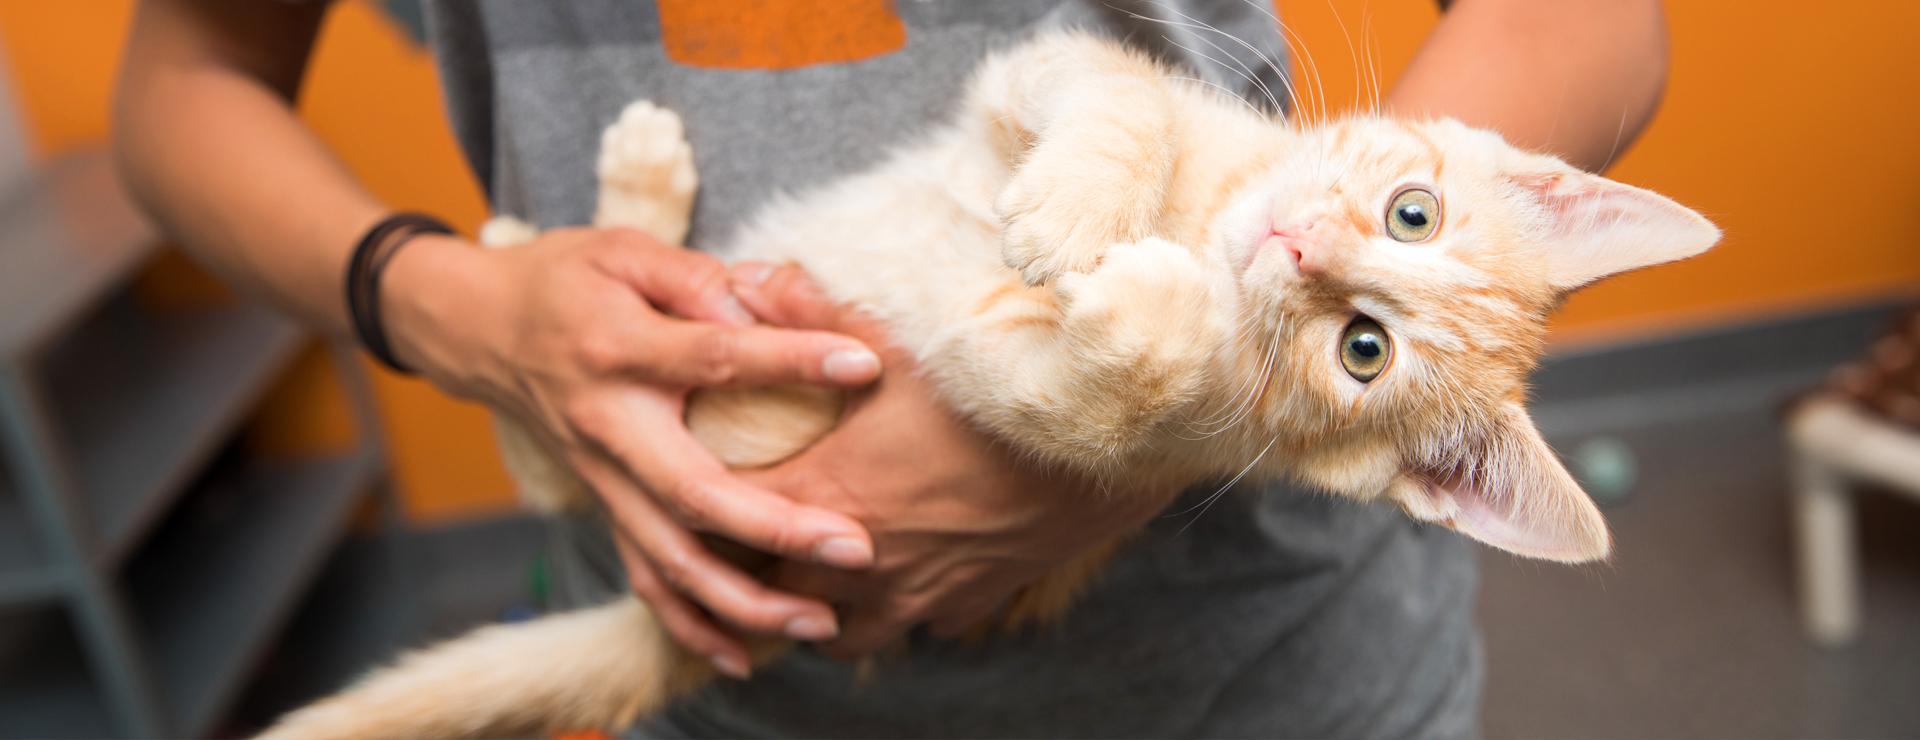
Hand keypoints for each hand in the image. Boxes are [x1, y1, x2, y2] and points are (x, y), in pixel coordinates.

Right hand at [380, 228, 883, 675]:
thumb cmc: (565, 281)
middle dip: (777, 528)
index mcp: (618, 350)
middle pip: (694, 492)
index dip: (789, 359)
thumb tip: (763, 304)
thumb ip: (694, 277)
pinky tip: (742, 655)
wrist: (479, 330)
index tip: (862, 365)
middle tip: (855, 545)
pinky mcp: (604, 507)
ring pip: (670, 559)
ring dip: (743, 601)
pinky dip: (689, 624)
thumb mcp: (622, 250)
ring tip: (819, 620)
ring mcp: (603, 479)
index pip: (714, 357)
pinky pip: (644, 580)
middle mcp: (609, 427)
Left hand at [728, 263, 1182, 658]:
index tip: (692, 481)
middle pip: (768, 592)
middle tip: (739, 530)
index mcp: (829, 496)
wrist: (1105, 448)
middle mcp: (861, 562)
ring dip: (815, 610)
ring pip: (835, 634)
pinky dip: (891, 611)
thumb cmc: (996, 391)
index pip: (726, 523)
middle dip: (749, 568)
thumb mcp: (898, 344)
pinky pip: (911, 629)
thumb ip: (810, 314)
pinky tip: (895, 576)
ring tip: (809, 576)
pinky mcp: (964, 604)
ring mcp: (915, 594)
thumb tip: (743, 279)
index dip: (700, 506)